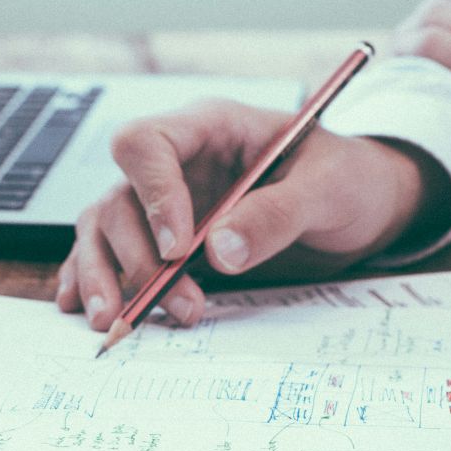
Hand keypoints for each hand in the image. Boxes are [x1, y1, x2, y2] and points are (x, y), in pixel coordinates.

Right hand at [56, 100, 449, 329]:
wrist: (364, 206)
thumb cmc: (348, 179)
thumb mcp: (328, 189)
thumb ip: (276, 214)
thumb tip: (219, 251)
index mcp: (210, 128)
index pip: (147, 144)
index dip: (152, 195)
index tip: (179, 248)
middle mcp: (177, 163)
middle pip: (119, 197)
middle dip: (138, 256)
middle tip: (178, 303)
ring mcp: (166, 202)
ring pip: (105, 229)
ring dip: (106, 276)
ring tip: (116, 322)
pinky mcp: (166, 239)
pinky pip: (113, 253)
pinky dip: (95, 280)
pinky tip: (87, 308)